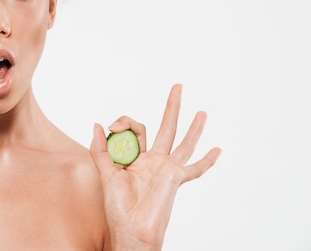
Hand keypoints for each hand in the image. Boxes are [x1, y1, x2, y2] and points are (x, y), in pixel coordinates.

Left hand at [90, 84, 220, 250]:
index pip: (135, 129)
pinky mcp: (175, 178)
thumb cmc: (118, 207)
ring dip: (193, 127)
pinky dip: (207, 160)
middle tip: (177, 86)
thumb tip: (98, 125)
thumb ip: (100, 150)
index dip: (125, 122)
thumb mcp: (105, 174)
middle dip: (172, 107)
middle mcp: (153, 161)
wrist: (131, 228)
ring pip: (183, 142)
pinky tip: (217, 150)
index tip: (114, 126)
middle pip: (165, 127)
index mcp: (135, 158)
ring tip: (201, 112)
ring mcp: (166, 169)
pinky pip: (195, 169)